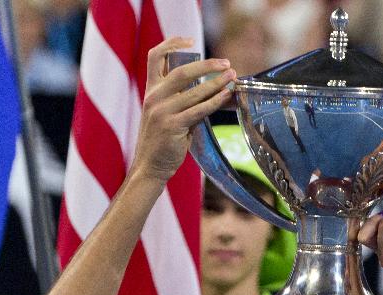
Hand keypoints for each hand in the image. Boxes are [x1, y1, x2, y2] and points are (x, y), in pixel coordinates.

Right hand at [130, 38, 237, 184]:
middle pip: (182, 71)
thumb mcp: (167, 114)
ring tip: (233, 78)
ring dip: (217, 83)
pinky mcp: (172, 126)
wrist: (149, 166)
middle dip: (207, 65)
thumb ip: (184, 100)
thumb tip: (213, 90)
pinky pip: (198, 110)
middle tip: (227, 64)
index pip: (154, 56)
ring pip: (194, 91)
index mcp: (150, 90)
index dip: (172, 43)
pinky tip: (226, 96)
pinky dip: (215, 101)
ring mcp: (162, 111)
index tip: (191, 41)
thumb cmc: (162, 141)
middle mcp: (154, 97)